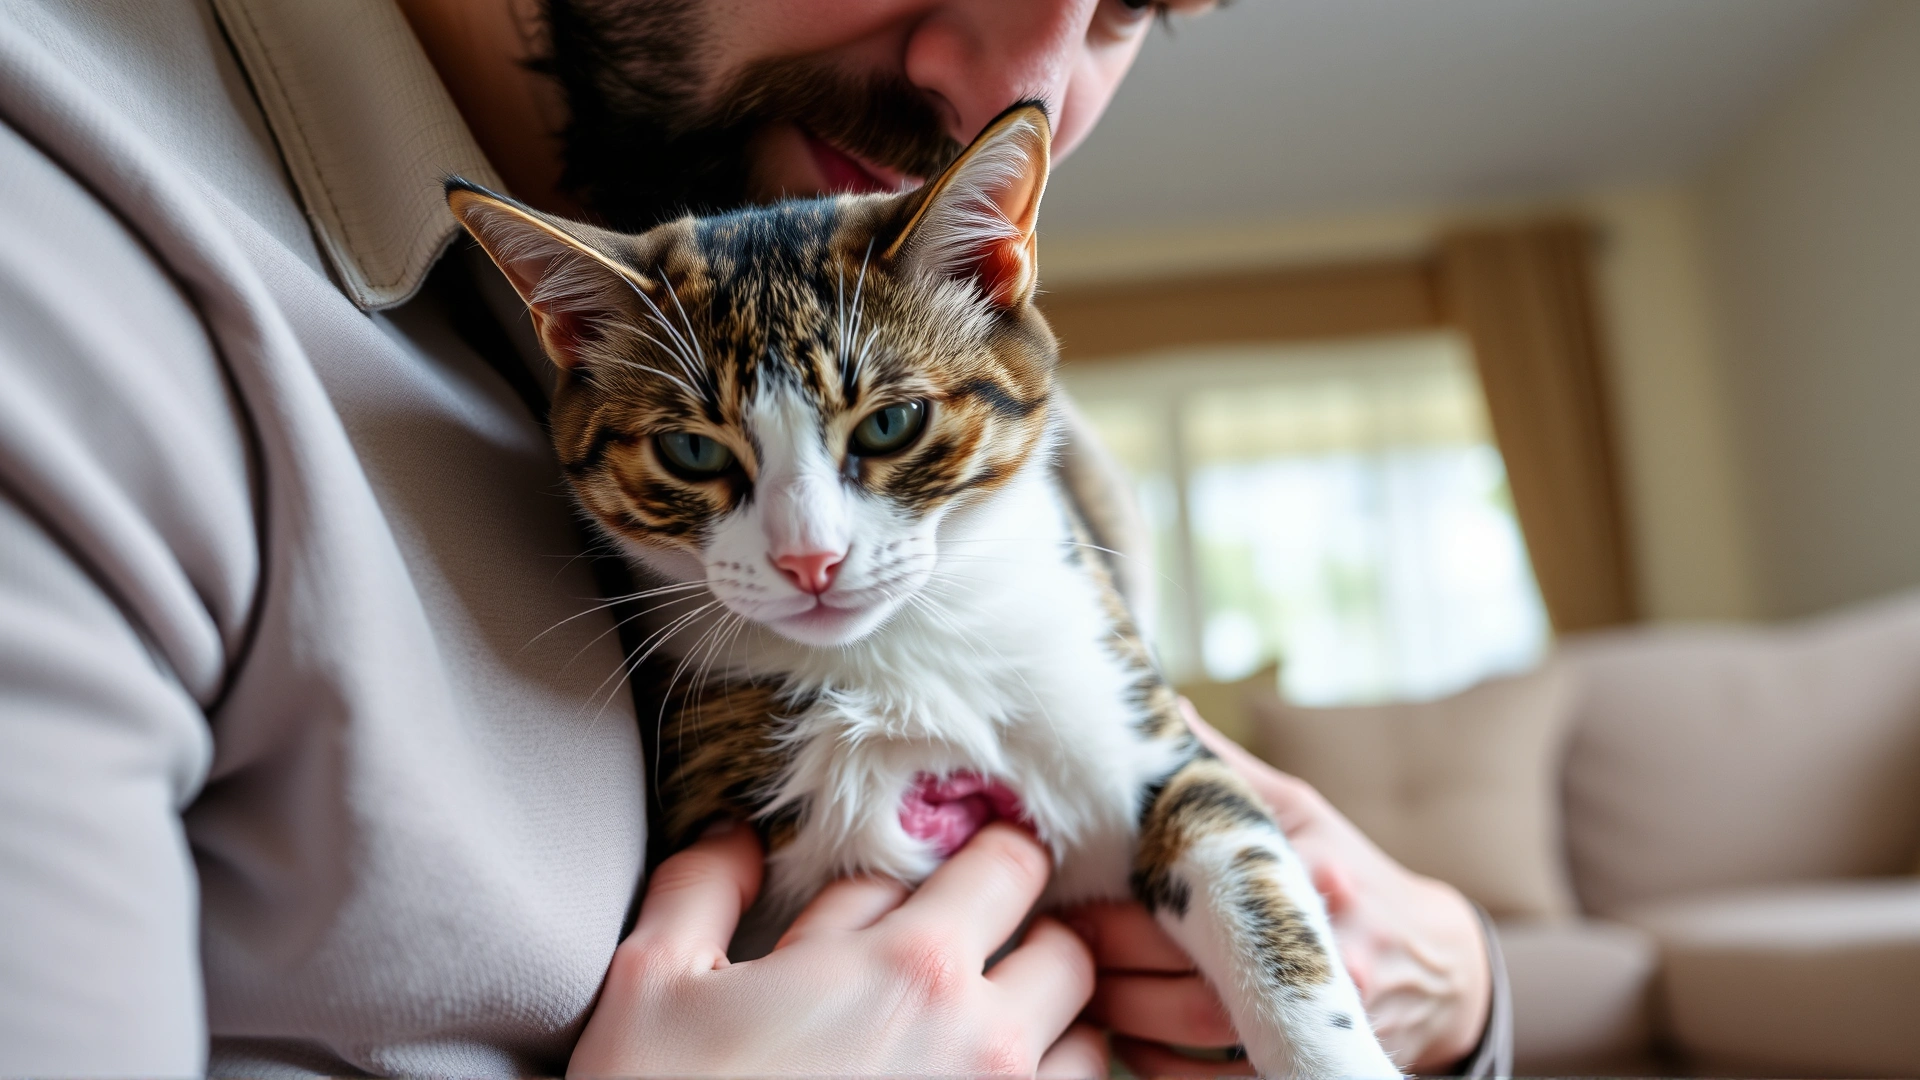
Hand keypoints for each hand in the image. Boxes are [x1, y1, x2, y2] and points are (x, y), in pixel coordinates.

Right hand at [569, 820, 1106, 1076]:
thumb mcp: (653, 983)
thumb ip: (703, 889)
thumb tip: (736, 837)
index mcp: (910, 967)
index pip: (1011, 866)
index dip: (992, 854)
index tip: (968, 865)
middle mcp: (983, 1041)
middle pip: (1069, 956)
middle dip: (1029, 940)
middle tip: (970, 954)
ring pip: (1084, 1046)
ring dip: (1045, 1028)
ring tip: (974, 1035)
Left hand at [1067, 704, 1490, 1076]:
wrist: (1436, 966)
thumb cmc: (1350, 872)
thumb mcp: (1297, 811)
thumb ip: (1223, 771)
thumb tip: (1158, 708)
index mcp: (1306, 870)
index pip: (1195, 882)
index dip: (1119, 889)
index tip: (1065, 884)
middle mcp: (1319, 945)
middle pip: (1187, 961)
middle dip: (1107, 954)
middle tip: (1055, 941)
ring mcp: (1318, 1013)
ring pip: (1192, 1027)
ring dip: (1121, 1012)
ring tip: (1076, 989)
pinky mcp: (1307, 1060)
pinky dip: (1154, 1065)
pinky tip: (1123, 1038)